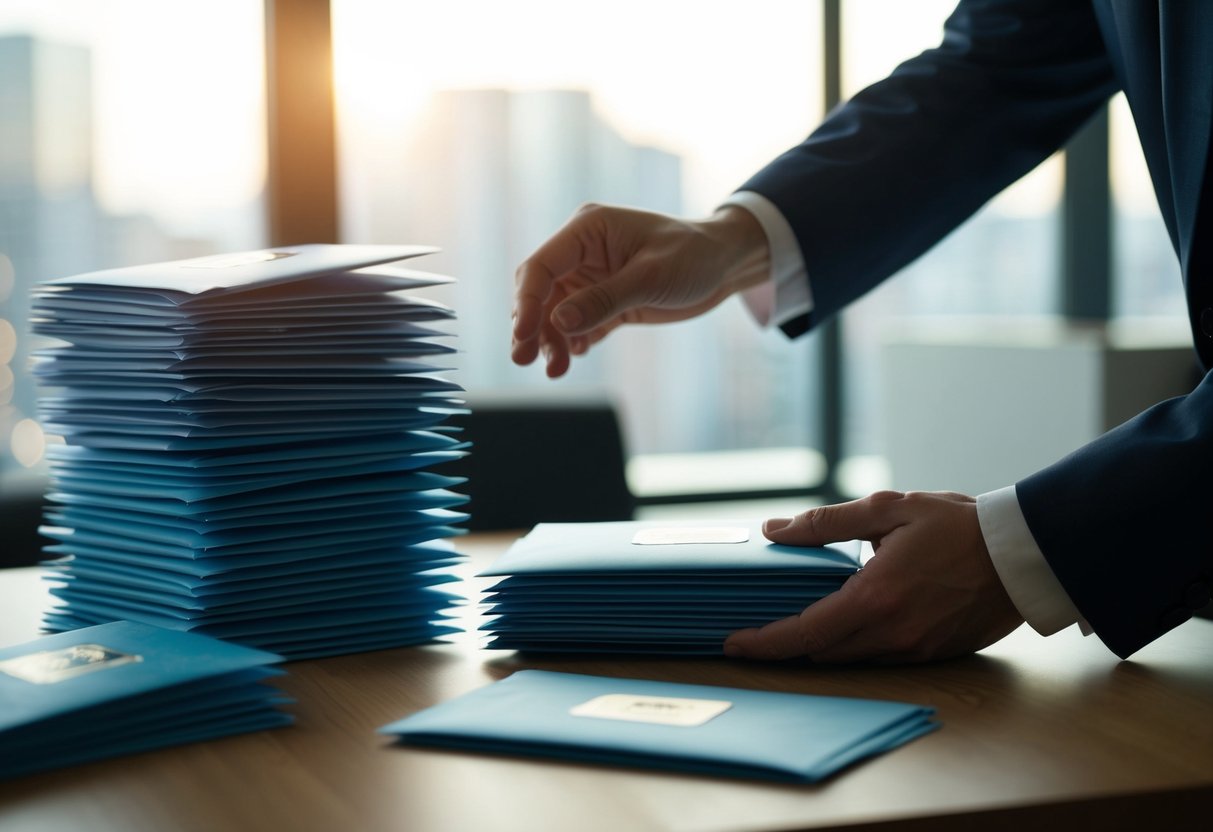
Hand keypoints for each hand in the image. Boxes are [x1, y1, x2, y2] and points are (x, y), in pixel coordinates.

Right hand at [511, 203, 769, 376]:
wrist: (725, 264)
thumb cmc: (694, 256)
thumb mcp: (652, 276)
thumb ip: (604, 299)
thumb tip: (559, 322)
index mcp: (587, 229)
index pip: (541, 266)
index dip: (527, 301)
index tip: (523, 335)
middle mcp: (582, 252)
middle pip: (539, 291)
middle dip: (531, 326)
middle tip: (523, 360)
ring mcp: (591, 277)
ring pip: (554, 313)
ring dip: (550, 341)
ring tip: (556, 370)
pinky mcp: (605, 301)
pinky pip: (577, 325)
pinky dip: (571, 343)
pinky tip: (574, 358)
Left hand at [724, 491, 1024, 663]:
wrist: (1023, 556)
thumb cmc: (957, 525)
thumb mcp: (888, 509)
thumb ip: (827, 523)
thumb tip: (776, 530)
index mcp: (875, 597)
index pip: (803, 633)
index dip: (764, 643)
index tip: (733, 643)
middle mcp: (891, 633)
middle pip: (819, 652)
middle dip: (784, 644)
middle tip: (754, 628)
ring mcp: (913, 649)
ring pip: (848, 658)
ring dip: (818, 643)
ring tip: (794, 620)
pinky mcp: (931, 654)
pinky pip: (879, 657)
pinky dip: (853, 643)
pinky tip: (845, 619)